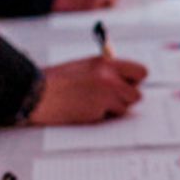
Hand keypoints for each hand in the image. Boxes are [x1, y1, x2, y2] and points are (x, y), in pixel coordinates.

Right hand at [27, 56, 147, 125]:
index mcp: (105, 63)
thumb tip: (124, 83)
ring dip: (112, 109)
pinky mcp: (99, 109)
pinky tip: (84, 109)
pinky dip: (100, 116)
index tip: (127, 85)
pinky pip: (110, 117)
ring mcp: (106, 94)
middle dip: (125, 99)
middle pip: (136, 94)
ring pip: (125, 107)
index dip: (134, 82)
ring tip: (92, 103)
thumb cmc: (57, 82)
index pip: (139, 72)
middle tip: (109, 99)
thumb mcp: (85, 67)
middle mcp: (109, 76)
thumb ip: (106, 73)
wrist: (39, 93)